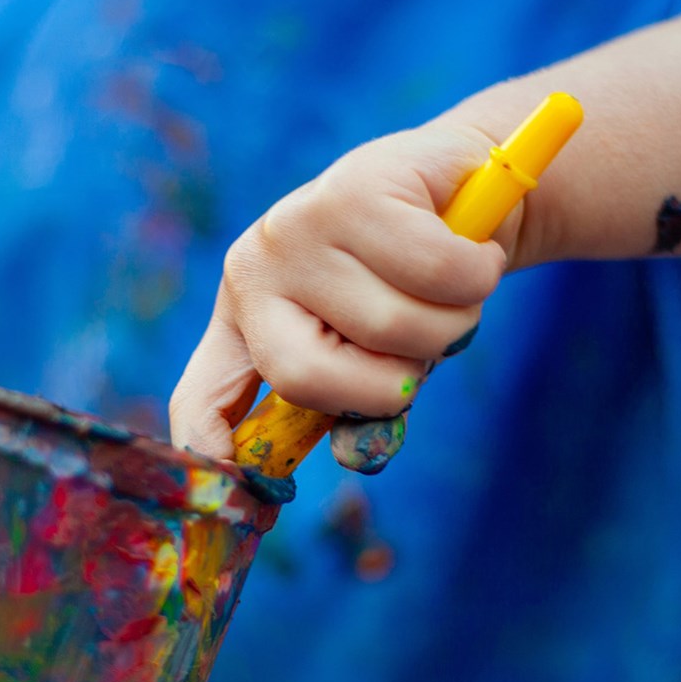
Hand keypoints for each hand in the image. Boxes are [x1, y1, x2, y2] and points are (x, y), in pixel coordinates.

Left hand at [170, 123, 519, 467]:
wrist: (467, 185)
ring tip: (451, 291)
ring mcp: (296, 227)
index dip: (209, 448)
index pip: (202, 397)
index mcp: (246, 321)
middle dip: (386, 386)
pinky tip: (474, 254)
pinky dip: (478, 277)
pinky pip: (440, 274)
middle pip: (306, 376)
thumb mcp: (382, 357)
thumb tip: (356, 458)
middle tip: (421, 355)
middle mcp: (254, 272)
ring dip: (450, 325)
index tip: (245, 496)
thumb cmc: (417, 287)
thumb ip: (363, 407)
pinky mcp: (355, 188)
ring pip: (389, 328)